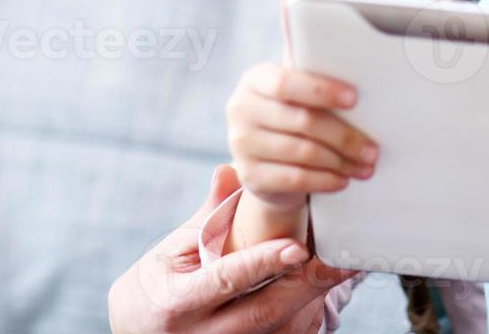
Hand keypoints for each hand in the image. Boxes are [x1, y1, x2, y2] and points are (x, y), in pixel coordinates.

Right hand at [107, 164, 360, 332]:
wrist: (143, 331)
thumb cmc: (161, 283)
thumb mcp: (173, 249)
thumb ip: (209, 214)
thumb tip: (230, 170)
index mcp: (178, 303)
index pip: (225, 281)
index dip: (262, 264)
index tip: (296, 247)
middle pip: (264, 311)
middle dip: (306, 284)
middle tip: (342, 257)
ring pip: (281, 328)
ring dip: (315, 297)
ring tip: (345, 265)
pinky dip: (308, 311)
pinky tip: (328, 287)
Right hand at [226, 0, 380, 212]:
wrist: (270, 163)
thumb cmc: (294, 109)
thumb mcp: (297, 78)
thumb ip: (299, 40)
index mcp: (255, 80)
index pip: (287, 82)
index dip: (322, 89)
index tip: (356, 98)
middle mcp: (239, 110)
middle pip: (301, 122)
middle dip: (344, 136)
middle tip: (375, 148)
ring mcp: (240, 146)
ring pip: (300, 154)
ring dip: (339, 161)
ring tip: (367, 164)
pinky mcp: (250, 178)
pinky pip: (292, 181)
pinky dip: (324, 181)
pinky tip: (344, 180)